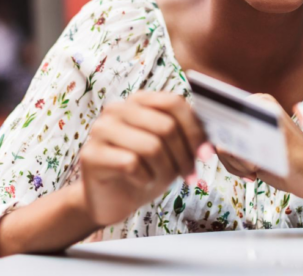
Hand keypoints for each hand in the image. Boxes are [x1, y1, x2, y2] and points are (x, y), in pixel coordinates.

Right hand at [78, 91, 206, 226]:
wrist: (110, 200)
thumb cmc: (144, 171)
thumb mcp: (171, 151)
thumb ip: (186, 136)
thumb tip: (211, 139)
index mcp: (138, 101)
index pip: (173, 102)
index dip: (194, 130)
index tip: (205, 154)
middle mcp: (117, 109)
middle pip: (166, 126)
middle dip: (183, 156)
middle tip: (188, 175)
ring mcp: (101, 130)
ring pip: (151, 146)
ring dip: (165, 170)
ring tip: (160, 179)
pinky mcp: (91, 154)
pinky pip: (131, 164)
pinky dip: (144, 179)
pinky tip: (140, 182)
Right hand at [214, 94, 302, 199]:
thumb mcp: (280, 148)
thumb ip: (252, 143)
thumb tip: (226, 142)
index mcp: (260, 103)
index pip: (225, 111)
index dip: (227, 134)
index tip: (241, 151)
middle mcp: (251, 113)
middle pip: (220, 131)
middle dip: (233, 154)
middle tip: (253, 163)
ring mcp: (246, 130)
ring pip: (221, 148)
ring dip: (236, 164)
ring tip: (256, 169)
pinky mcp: (244, 146)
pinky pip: (227, 158)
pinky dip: (238, 169)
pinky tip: (255, 172)